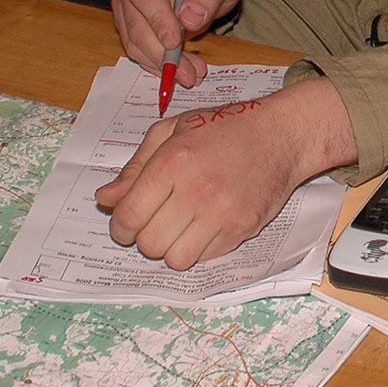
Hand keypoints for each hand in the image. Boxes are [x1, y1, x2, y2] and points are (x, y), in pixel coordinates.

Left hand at [95, 76, 357, 266]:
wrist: (282, 134)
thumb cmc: (225, 127)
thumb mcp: (173, 130)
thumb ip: (136, 166)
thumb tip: (105, 199)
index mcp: (173, 163)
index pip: (129, 216)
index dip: (119, 227)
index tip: (126, 223)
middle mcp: (196, 191)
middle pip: (149, 244)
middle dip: (145, 237)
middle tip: (156, 222)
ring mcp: (222, 214)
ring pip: (175, 259)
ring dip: (171, 247)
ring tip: (180, 226)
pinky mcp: (242, 229)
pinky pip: (204, 258)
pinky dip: (199, 248)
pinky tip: (206, 224)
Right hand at [110, 0, 242, 87]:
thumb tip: (189, 17)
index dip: (157, 17)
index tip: (175, 41)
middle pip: (135, 21)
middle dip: (162, 51)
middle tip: (190, 72)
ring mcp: (124, 3)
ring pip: (134, 41)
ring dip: (161, 63)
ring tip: (191, 74)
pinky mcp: (128, 24)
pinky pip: (137, 50)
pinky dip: (157, 64)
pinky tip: (180, 70)